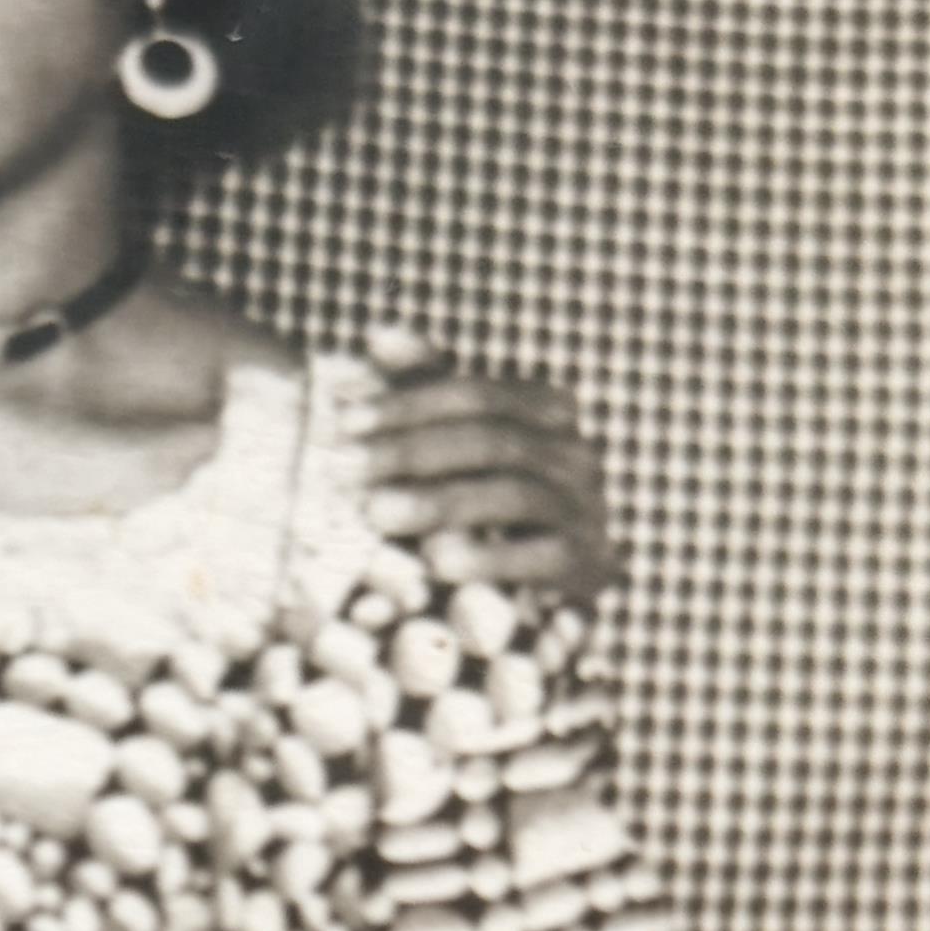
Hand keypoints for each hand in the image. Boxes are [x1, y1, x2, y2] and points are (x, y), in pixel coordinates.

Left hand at [361, 348, 616, 610]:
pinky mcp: (588, 566)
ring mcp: (587, 509)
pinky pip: (540, 557)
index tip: (341, 419)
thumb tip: (377, 336)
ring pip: (513, 494)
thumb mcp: (458, 448)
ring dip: (438, 503)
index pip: (473, 395)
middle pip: (489, 440)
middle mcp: (576, 453)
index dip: (405, 403)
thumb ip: (426, 390)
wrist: (552, 594)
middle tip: (343, 469)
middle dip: (409, 453)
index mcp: (548, 410)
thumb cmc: (487, 510)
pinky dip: (488, 558)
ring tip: (376, 513)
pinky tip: (435, 563)